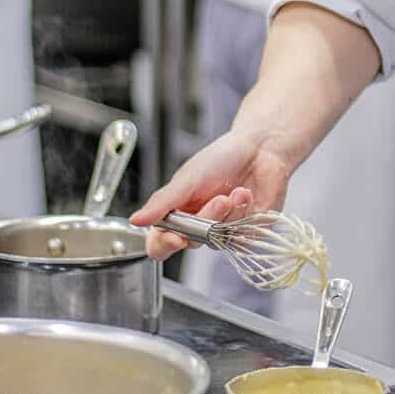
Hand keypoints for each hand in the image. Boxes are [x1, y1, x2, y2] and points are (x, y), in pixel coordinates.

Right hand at [130, 122, 298, 260]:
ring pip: (219, 241)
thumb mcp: (187, 178)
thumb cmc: (221, 159)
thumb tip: (135, 220)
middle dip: (207, 220)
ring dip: (229, 215)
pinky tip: (247, 195)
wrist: (259, 147)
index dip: (164, 246)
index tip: (176, 238)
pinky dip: (246, 214)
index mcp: (177, 215)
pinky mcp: (248, 232)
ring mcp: (223, 232)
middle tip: (220, 199)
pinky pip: (243, 236)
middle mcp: (198, 228)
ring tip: (236, 192)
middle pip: (192, 243)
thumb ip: (163, 202)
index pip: (161, 244)